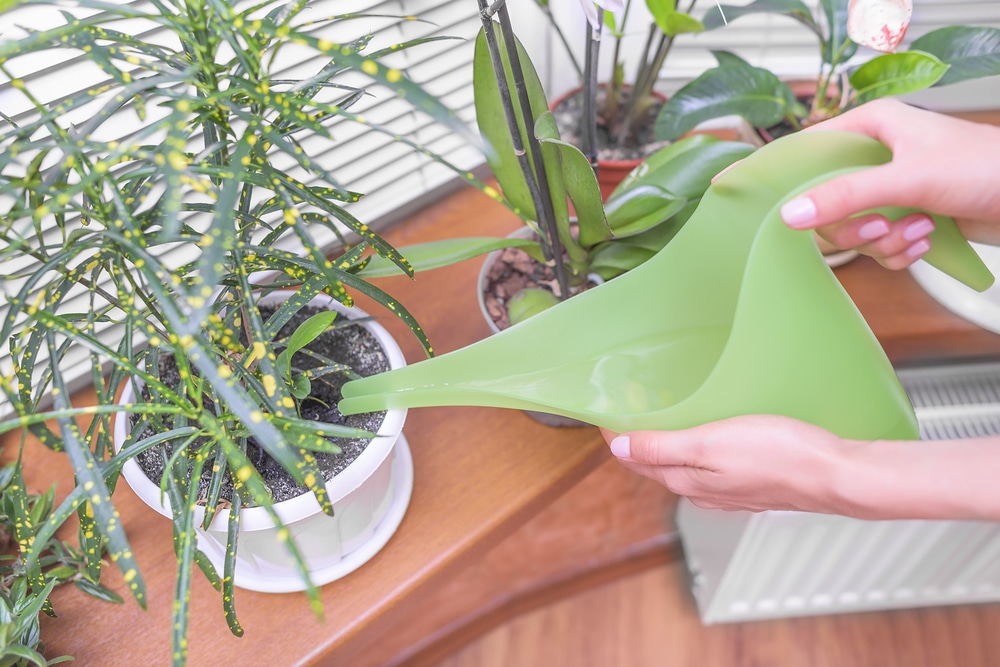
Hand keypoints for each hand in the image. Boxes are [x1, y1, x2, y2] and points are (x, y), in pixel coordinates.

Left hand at [602, 414, 999, 520]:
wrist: (835, 475)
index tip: (607, 414)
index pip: (638, 460)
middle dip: (640, 441)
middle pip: (659, 464)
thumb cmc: (779, 456)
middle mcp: (704, 492)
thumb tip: (620, 449)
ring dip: (669, 444)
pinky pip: (712, 466)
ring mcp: (730, 490)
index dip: (619, 436)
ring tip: (663, 416)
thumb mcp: (710, 444)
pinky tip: (710, 433)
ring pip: (686, 466)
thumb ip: (663, 447)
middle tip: (630, 410)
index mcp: (688, 482)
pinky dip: (699, 448)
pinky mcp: (753, 483)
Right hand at [779, 98, 999, 269]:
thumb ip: (848, 194)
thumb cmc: (987, 168)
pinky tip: (925, 240)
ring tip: (919, 229)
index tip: (736, 189)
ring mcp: (888, 189)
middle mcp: (874, 156)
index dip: (775, 173)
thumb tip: (792, 213)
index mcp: (869, 127)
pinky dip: (898, 251)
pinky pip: (875, 245)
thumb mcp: (909, 178)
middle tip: (878, 225)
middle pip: (823, 203)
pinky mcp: (903, 217)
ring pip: (851, 230)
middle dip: (854, 224)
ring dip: (884, 240)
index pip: (804, 149)